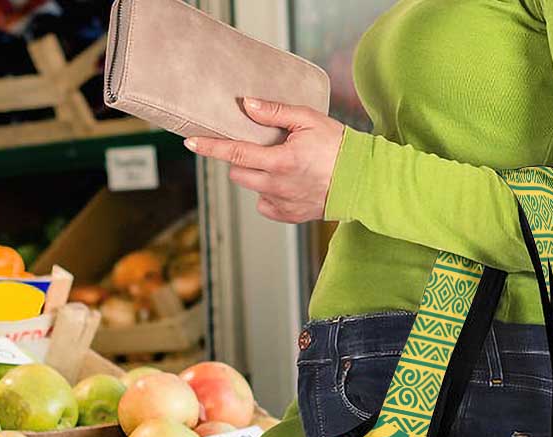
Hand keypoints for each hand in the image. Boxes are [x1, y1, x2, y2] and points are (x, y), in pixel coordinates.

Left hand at [184, 97, 344, 222]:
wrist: (362, 181)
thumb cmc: (338, 146)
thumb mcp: (308, 119)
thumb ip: (274, 112)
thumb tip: (246, 105)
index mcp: (280, 161)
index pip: (235, 153)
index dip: (210, 147)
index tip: (191, 143)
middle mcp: (277, 186)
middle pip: (238, 173)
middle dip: (240, 159)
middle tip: (258, 147)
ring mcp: (282, 204)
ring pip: (252, 188)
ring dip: (256, 175)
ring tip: (279, 164)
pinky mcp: (289, 216)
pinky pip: (265, 205)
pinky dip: (269, 193)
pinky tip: (286, 183)